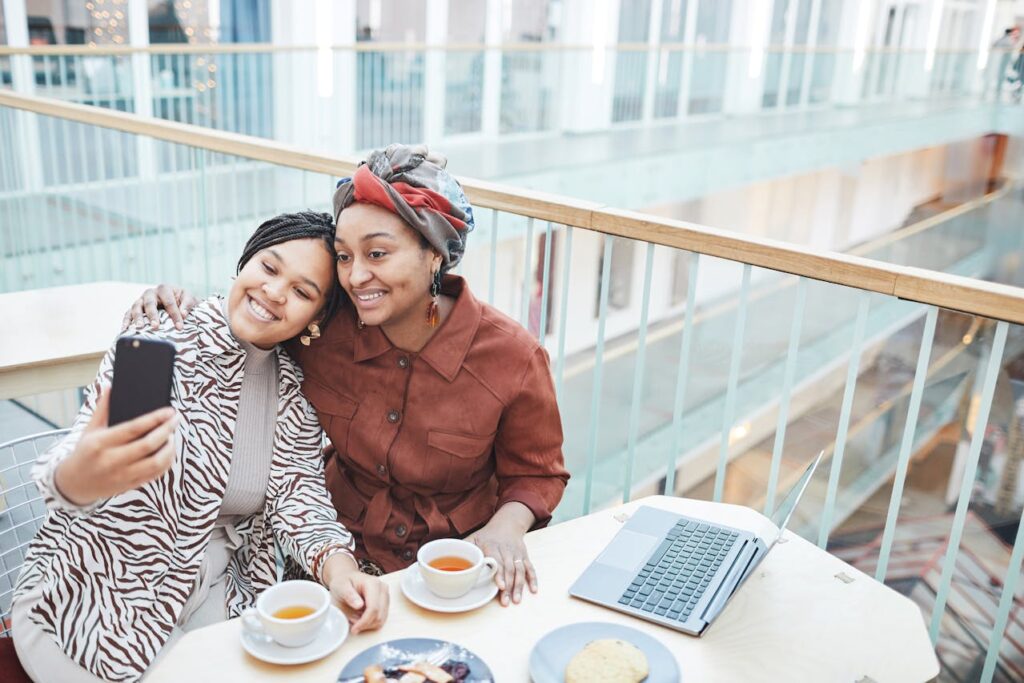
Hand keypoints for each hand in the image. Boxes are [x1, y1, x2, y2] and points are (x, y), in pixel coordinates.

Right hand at [55, 388, 177, 506]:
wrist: (74, 484)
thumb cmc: (85, 452)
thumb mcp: (90, 429)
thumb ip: (102, 408)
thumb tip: (110, 385)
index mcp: (100, 443)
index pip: (133, 428)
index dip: (155, 418)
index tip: (169, 411)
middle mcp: (111, 460)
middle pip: (148, 445)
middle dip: (167, 430)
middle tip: (176, 419)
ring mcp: (122, 475)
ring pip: (156, 462)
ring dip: (170, 448)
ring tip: (172, 435)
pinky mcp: (130, 485)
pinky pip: (156, 474)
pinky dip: (167, 461)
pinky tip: (169, 450)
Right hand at [122, 284, 198, 330]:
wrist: (176, 300)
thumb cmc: (183, 300)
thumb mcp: (189, 298)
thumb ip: (188, 304)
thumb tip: (183, 314)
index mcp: (165, 289)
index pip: (169, 302)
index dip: (175, 315)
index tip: (180, 327)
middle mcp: (151, 293)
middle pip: (149, 303)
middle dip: (152, 315)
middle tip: (156, 326)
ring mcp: (141, 300)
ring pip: (136, 307)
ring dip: (137, 317)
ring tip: (140, 328)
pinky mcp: (135, 307)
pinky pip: (128, 313)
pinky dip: (126, 320)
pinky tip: (125, 329)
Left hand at [322, 553, 388, 633]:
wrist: (347, 578)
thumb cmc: (343, 582)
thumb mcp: (340, 587)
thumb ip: (349, 595)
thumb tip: (359, 605)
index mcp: (373, 584)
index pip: (373, 608)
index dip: (364, 622)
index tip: (354, 629)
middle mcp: (383, 589)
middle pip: (379, 616)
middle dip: (365, 625)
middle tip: (353, 626)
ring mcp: (386, 596)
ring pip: (381, 619)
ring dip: (368, 625)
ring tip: (355, 621)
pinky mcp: (385, 603)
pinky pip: (381, 619)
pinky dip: (371, 623)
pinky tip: (361, 619)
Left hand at [467, 502, 537, 605]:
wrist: (507, 524)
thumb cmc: (486, 535)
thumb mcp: (473, 538)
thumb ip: (463, 549)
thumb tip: (449, 561)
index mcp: (492, 545)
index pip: (497, 560)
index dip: (499, 574)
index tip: (500, 586)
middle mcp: (506, 549)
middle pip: (509, 569)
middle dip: (508, 586)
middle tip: (505, 602)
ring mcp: (517, 553)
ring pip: (520, 570)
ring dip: (519, 586)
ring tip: (516, 600)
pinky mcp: (524, 556)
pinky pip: (530, 568)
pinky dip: (533, 579)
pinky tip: (533, 590)